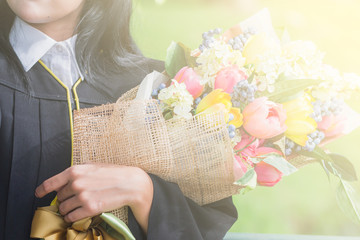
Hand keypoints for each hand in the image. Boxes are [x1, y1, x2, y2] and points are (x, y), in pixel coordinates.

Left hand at [35, 164, 152, 232]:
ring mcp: (82, 196)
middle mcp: (76, 183)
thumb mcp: (92, 166)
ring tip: (78, 206)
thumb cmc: (113, 173)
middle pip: (60, 197)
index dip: (42, 190)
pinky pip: (72, 217)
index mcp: (75, 171)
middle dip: (65, 199)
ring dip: (68, 210)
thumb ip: (76, 173)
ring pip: (64, 209)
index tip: (39, 194)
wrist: (130, 183)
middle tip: (75, 198)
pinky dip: (73, 217)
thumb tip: (63, 182)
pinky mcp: (90, 208)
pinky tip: (80, 213)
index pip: (51, 183)